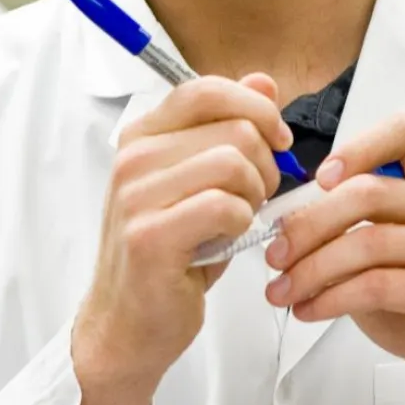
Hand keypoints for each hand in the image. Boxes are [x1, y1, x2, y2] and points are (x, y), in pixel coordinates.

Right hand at [71, 74, 289, 404]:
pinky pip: (226, 208)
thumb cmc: (169, 256)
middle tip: (254, 201)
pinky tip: (226, 243)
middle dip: (265, 166)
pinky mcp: (149, 235)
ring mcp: (135, 196)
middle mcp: (131, 159)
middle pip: (234, 128)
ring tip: (238, 224)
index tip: (276, 141)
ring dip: (254, 199)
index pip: (206, 90)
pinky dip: (242, 227)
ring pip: (234, 165)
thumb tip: (264, 80)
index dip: (255, 108)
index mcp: (140, 138)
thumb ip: (229, 130)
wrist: (129, 324)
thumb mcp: (201, 183)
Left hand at [261, 114, 404, 404]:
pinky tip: (309, 311)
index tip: (318, 179)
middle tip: (272, 256)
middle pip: (364, 192)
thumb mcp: (383, 260)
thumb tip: (282, 226)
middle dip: (305, 226)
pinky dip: (330, 298)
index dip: (356, 146)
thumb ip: (347, 233)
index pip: (404, 132)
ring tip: (282, 292)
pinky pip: (374, 284)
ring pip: (364, 242)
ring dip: (309, 270)